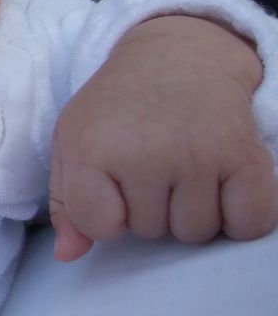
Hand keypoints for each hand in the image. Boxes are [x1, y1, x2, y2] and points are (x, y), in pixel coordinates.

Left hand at [49, 15, 277, 260]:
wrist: (178, 59)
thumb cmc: (118, 110)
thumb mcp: (74, 143)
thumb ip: (67, 203)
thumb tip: (70, 255)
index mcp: (91, 148)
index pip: (98, 225)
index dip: (106, 212)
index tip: (111, 182)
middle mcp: (144, 151)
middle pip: (149, 232)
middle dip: (149, 208)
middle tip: (152, 162)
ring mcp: (198, 155)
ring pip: (195, 234)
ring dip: (190, 212)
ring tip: (182, 168)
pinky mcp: (246, 156)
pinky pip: (248, 224)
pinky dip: (239, 216)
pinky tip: (220, 184)